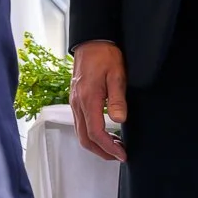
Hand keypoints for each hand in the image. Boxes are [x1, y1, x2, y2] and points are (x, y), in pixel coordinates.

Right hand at [70, 40, 127, 161]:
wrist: (92, 42)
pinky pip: (81, 123)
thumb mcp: (117, 75)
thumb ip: (117, 99)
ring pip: (81, 133)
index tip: (122, 154)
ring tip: (115, 146)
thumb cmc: (104, 55)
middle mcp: (78, 104)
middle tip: (119, 156)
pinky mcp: (76, 100)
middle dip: (102, 151)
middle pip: (85, 138)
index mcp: (88, 100)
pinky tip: (106, 132)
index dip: (109, 147)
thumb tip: (119, 120)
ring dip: (97, 144)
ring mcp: (75, 103)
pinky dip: (92, 134)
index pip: (96, 133)